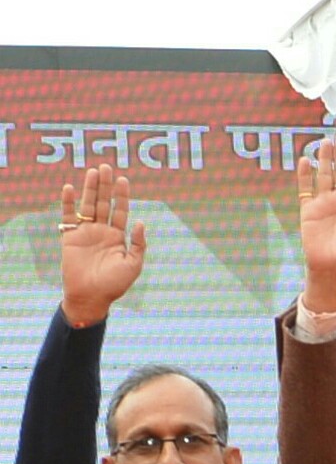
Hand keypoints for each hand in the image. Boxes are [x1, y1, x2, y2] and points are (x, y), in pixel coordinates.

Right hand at [58, 163, 144, 326]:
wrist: (91, 296)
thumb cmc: (115, 284)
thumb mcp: (133, 264)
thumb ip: (138, 243)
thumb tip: (140, 222)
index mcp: (117, 237)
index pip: (120, 211)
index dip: (121, 196)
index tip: (123, 180)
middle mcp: (101, 231)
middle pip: (103, 203)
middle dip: (105, 186)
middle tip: (106, 167)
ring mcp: (85, 233)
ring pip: (87, 206)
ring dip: (89, 189)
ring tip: (93, 172)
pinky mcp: (69, 237)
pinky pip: (68, 216)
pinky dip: (68, 202)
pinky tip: (70, 188)